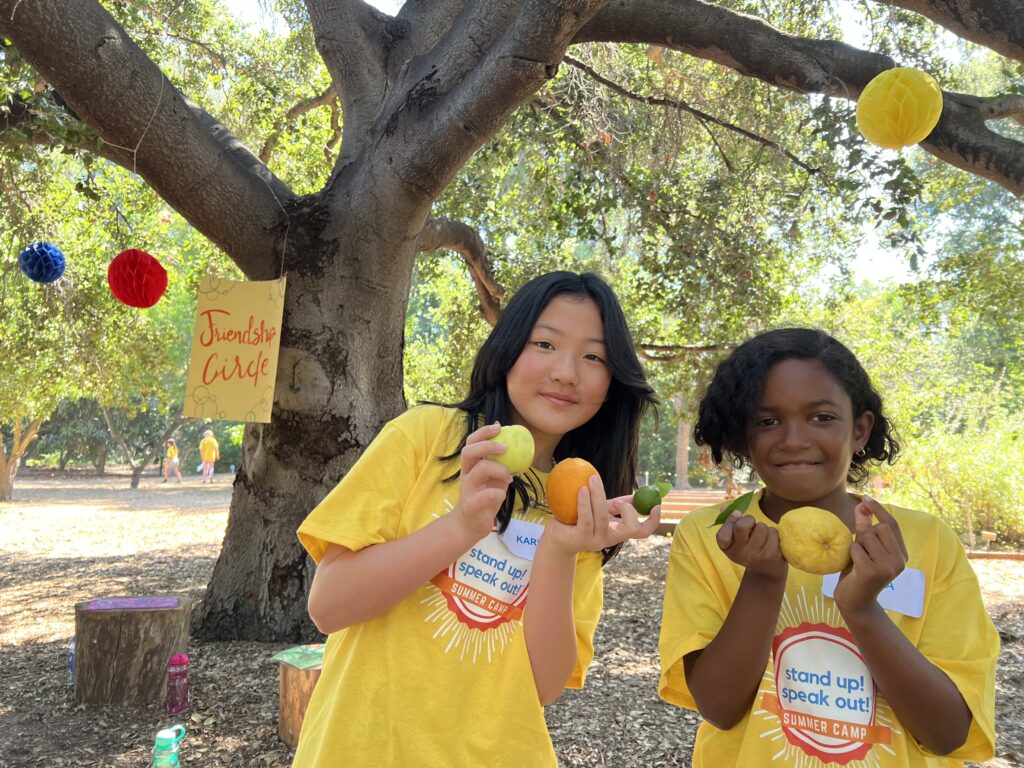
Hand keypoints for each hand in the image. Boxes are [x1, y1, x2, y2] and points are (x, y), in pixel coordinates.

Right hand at [453, 423, 511, 538]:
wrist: (470, 524)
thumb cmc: (484, 497)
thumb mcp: (493, 478)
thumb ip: (501, 464)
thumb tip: (519, 447)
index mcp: (470, 465)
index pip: (471, 442)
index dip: (483, 433)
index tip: (498, 427)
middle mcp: (466, 474)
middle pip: (468, 452)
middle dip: (487, 446)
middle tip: (505, 448)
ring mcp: (467, 489)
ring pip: (479, 470)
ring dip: (498, 469)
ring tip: (509, 476)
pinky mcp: (471, 505)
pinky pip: (484, 495)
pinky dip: (498, 493)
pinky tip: (503, 494)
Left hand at [542, 475, 661, 555]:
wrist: (557, 539)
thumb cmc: (580, 521)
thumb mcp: (602, 512)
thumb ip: (617, 505)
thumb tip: (636, 495)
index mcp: (618, 532)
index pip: (642, 532)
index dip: (653, 521)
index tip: (657, 505)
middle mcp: (610, 539)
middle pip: (629, 528)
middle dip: (627, 511)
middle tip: (617, 498)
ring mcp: (595, 541)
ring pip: (603, 518)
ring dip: (598, 496)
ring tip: (592, 478)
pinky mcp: (580, 538)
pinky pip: (585, 519)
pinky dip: (585, 503)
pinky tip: (582, 489)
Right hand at [717, 512, 786, 580]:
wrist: (766, 571)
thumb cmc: (749, 548)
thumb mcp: (735, 538)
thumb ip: (729, 521)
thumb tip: (723, 507)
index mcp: (727, 549)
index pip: (722, 535)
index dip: (730, 520)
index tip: (737, 516)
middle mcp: (739, 554)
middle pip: (742, 526)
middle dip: (749, 520)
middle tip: (752, 526)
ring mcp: (756, 556)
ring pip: (761, 527)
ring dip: (764, 528)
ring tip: (763, 538)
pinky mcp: (771, 555)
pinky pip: (773, 533)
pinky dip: (774, 534)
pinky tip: (772, 543)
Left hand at [834, 495, 907, 615]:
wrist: (855, 602)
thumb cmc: (858, 572)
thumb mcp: (863, 547)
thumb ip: (864, 527)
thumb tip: (862, 505)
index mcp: (901, 554)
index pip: (892, 524)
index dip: (879, 509)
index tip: (865, 497)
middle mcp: (900, 561)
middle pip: (879, 528)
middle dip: (865, 534)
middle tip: (860, 551)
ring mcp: (888, 567)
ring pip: (867, 537)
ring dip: (857, 545)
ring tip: (858, 561)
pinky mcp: (873, 572)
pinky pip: (856, 549)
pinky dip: (850, 554)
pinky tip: (853, 567)